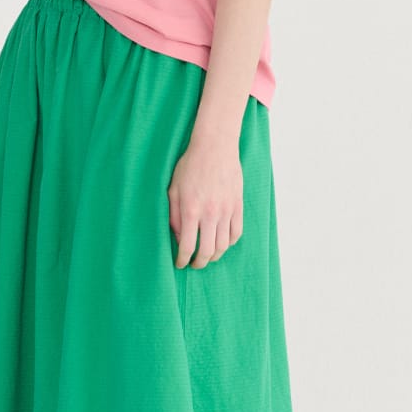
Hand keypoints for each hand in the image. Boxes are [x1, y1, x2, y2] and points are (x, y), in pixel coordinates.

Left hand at [168, 133, 242, 268]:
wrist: (215, 148)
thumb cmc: (190, 166)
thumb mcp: (173, 190)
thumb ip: (174, 216)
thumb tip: (178, 237)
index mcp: (191, 210)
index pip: (188, 246)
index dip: (183, 260)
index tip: (180, 263)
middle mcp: (210, 214)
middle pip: (208, 251)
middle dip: (199, 262)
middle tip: (194, 264)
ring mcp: (226, 211)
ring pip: (224, 245)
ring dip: (215, 256)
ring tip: (208, 256)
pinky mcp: (238, 206)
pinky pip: (237, 232)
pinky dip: (229, 243)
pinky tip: (222, 242)